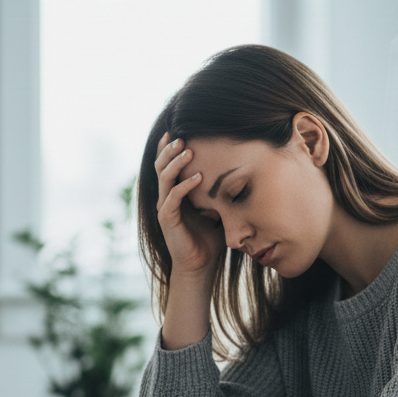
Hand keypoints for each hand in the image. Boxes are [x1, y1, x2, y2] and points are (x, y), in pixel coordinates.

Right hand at [154, 132, 224, 276]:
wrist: (200, 265)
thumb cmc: (209, 239)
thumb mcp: (217, 210)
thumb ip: (219, 193)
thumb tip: (236, 174)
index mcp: (174, 194)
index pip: (167, 165)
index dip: (169, 148)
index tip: (178, 130)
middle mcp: (165, 198)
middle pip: (161, 166)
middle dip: (170, 150)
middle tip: (182, 136)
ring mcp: (165, 208)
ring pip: (164, 178)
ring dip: (175, 162)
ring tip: (188, 150)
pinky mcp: (167, 220)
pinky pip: (173, 198)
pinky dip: (184, 186)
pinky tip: (198, 177)